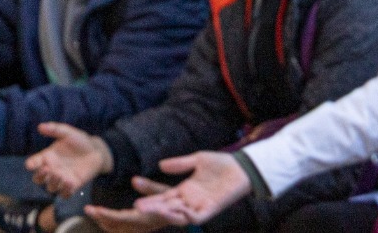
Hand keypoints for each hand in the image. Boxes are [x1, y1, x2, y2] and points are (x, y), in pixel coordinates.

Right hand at [27, 122, 112, 196]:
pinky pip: (65, 194)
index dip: (31, 164)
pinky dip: (65, 191)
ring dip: (53, 183)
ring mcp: (61, 179)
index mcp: (46, 157)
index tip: (31, 164)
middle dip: (40, 176)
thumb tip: (40, 126)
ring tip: (60, 175)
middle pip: (38, 178)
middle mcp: (51, 170)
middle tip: (46, 169)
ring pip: (51, 187)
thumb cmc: (80, 141)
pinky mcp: (72, 186)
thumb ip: (56, 129)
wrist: (97, 150)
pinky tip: (70, 183)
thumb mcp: (68, 133)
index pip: (33, 163)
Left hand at [86, 178, 180, 232]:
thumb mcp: (167, 191)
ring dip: (103, 222)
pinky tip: (103, 217)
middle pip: (115, 227)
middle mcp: (142, 227)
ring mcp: (140, 229)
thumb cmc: (181, 200)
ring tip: (92, 211)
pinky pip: (120, 230)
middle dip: (100, 218)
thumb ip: (150, 187)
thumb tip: (134, 179)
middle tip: (88, 208)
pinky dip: (109, 224)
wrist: (191, 214)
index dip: (106, 215)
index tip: (95, 209)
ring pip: (116, 230)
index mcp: (147, 218)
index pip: (121, 219)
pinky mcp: (139, 227)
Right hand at [133, 151, 249, 225]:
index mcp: (185, 189)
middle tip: (136, 208)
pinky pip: (196, 216)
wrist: (243, 167)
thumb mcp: (198, 160)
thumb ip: (180, 164)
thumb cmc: (222, 163)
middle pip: (167, 207)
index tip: (135, 201)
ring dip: (166, 213)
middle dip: (152, 208)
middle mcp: (189, 200)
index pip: (163, 197)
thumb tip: (160, 165)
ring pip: (178, 214)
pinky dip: (187, 216)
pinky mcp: (211, 209)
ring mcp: (199, 205)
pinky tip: (179, 209)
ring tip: (153, 210)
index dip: (151, 200)